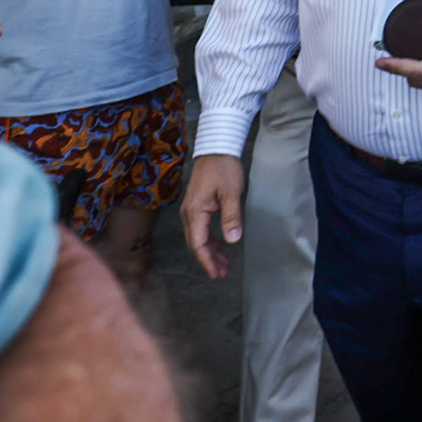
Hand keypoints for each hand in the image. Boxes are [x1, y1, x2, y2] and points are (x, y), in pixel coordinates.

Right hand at [180, 154, 245, 278]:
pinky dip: (211, 240)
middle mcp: (189, 213)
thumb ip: (231, 216)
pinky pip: (201, 229)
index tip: (216, 274)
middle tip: (222, 274)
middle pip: (196, 243)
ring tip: (224, 265)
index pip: (198, 243)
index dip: (207, 260)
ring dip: (210, 251)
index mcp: (195, 212)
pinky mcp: (198, 206)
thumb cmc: (223, 168)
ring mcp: (192, 210)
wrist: (216, 148)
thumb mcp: (231, 192)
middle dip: (208, 260)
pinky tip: (222, 246)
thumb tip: (232, 240)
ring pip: (199, 237)